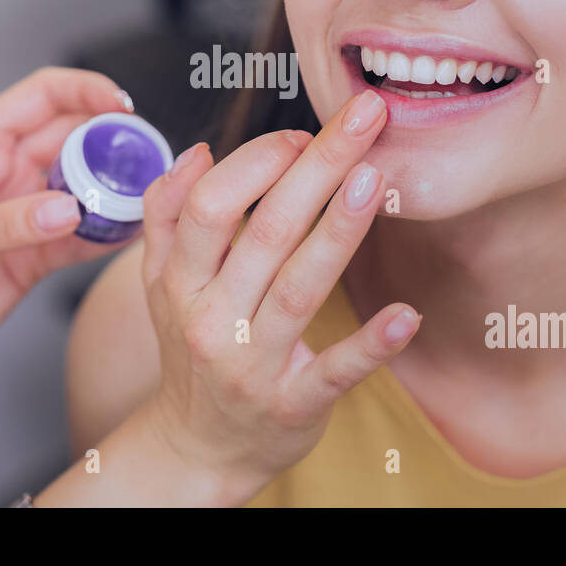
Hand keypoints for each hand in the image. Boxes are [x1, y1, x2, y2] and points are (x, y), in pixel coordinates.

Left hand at [0, 67, 135, 393]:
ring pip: (88, 186)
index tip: (123, 106)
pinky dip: (111, 233)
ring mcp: (26, 215)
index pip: (44, 96)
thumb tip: (69, 209)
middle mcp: (8, 174)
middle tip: (149, 158)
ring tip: (151, 196)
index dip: (86, 90)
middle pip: (78, 138)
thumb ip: (6, 225)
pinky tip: (134, 234)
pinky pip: (85, 236)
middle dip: (116, 141)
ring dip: (119, 188)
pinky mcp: (36, 256)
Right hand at [136, 89, 420, 502]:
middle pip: (265, 232)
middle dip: (317, 167)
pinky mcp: (295, 405)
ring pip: (300, 288)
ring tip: (375, 179)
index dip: (256, 161)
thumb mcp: (159, 284)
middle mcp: (213, 319)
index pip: (210, 205)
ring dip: (339, 231)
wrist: (197, 448)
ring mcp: (254, 364)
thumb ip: (167, 214)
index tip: (301, 134)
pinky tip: (405, 314)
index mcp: (181, 282)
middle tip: (365, 118)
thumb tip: (199, 151)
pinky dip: (371, 345)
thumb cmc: (190, 351)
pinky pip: (335, 372)